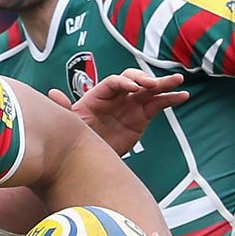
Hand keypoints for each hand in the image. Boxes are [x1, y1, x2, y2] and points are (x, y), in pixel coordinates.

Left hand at [51, 71, 187, 154]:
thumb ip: (65, 108)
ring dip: (163, 84)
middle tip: (153, 84)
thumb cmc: (78, 136)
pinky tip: (183, 96)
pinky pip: (158, 104)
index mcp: (99, 94)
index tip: (134, 88)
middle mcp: (117, 96)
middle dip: (145, 79)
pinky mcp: (142, 115)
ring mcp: (131, 104)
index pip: (114, 82)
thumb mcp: (71, 124)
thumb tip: (52, 94)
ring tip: (178, 81)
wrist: (89, 155)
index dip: (124, 82)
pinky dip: (170, 99)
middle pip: (134, 80)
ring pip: (149, 89)